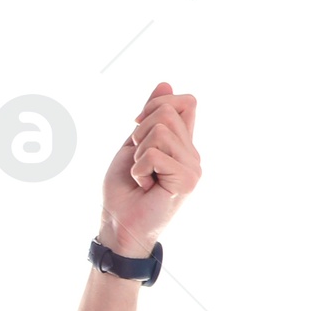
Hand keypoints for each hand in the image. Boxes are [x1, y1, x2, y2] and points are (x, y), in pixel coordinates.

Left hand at [98, 82, 200, 257]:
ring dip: (139, 153)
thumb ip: (151, 117)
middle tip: (138, 163)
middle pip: (167, 112)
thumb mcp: (132, 145)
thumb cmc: (122, 192)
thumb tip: (166, 83)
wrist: (118, 227)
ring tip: (142, 176)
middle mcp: (192, 154)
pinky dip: (139, 169)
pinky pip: (155, 153)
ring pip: (161, 130)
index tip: (136, 126)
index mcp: (182, 144)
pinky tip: (144, 186)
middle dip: (140, 133)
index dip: (157, 105)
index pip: (185, 102)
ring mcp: (193, 168)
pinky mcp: (187, 180)